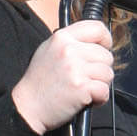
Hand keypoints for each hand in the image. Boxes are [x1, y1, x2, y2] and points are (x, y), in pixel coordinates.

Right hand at [12, 20, 114, 134]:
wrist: (28, 107)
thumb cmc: (39, 82)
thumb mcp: (48, 51)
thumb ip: (71, 43)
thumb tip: (95, 43)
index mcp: (61, 37)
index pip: (97, 29)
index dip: (105, 41)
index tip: (103, 49)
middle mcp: (69, 50)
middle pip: (106, 55)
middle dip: (101, 69)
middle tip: (86, 78)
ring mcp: (75, 68)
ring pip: (108, 73)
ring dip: (100, 84)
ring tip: (84, 89)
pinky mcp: (81, 87)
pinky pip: (104, 90)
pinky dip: (99, 98)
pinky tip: (86, 99)